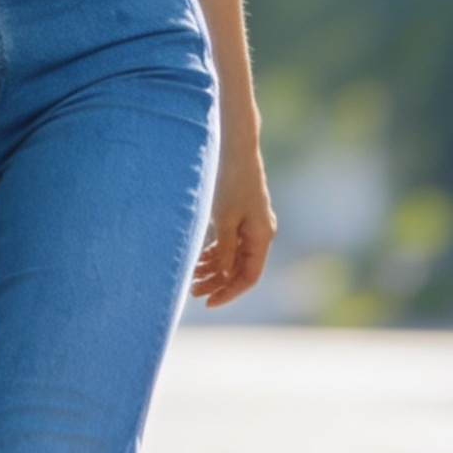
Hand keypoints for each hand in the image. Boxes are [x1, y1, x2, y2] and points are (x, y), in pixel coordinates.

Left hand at [190, 126, 274, 306]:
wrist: (235, 150)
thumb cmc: (231, 182)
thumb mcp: (224, 219)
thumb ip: (224, 250)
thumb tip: (221, 277)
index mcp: (262, 238)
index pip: (248, 277)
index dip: (228, 292)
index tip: (208, 302)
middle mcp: (260, 235)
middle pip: (240, 269)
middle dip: (217, 282)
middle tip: (192, 292)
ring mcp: (251, 226)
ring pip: (232, 257)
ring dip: (213, 269)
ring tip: (190, 277)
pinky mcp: (241, 218)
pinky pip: (229, 244)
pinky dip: (214, 253)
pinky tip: (197, 259)